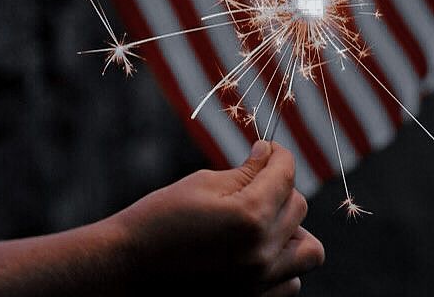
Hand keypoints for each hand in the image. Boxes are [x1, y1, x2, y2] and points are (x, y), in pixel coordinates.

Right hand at [116, 141, 323, 294]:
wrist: (126, 272)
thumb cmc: (159, 220)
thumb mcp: (202, 185)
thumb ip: (245, 171)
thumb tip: (268, 155)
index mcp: (250, 216)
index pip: (286, 173)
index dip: (279, 154)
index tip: (268, 150)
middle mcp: (262, 254)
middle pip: (298, 206)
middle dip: (281, 186)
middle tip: (255, 180)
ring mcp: (259, 285)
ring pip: (307, 250)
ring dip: (290, 229)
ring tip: (262, 220)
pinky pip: (291, 282)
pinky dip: (282, 264)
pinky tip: (256, 250)